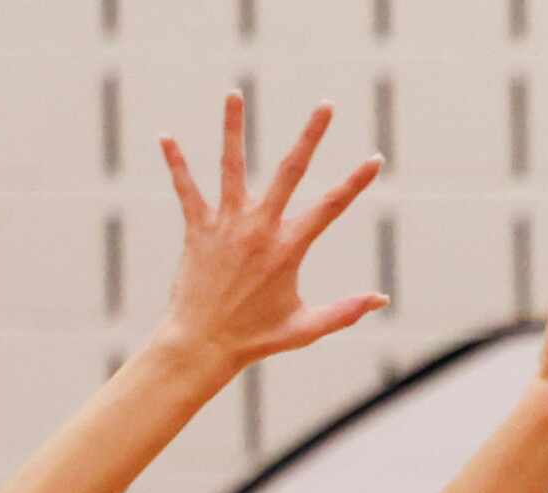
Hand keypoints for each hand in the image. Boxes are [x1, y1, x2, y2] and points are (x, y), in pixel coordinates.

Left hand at [155, 94, 387, 373]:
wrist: (202, 344)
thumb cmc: (256, 339)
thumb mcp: (306, 328)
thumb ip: (345, 312)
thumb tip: (381, 299)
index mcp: (288, 249)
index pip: (331, 207)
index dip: (356, 182)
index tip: (374, 158)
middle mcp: (259, 228)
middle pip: (290, 171)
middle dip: (310, 136)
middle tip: (326, 105)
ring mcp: (226, 225)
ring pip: (231, 166)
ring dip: (233, 128)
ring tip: (234, 93)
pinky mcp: (198, 229)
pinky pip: (186, 189)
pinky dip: (176, 164)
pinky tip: (166, 138)